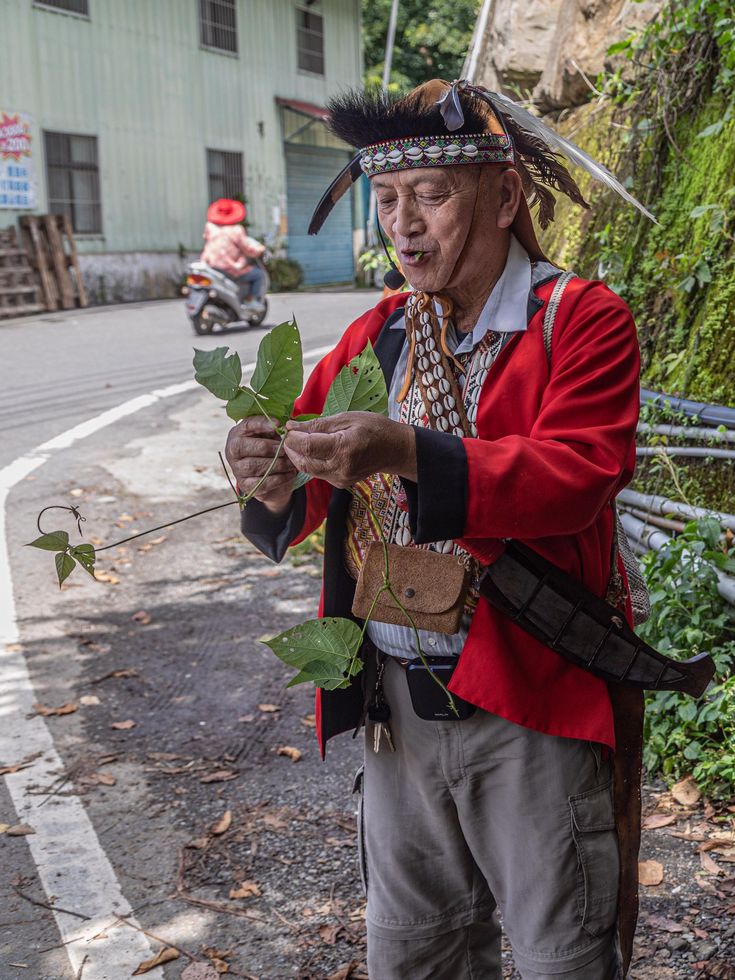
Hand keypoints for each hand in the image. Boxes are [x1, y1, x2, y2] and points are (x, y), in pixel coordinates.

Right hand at [225, 417, 296, 512]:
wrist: (268, 473)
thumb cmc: (268, 446)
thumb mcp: (269, 434)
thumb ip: (272, 429)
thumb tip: (283, 428)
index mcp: (237, 434)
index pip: (246, 425)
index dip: (262, 424)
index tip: (278, 425)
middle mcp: (231, 451)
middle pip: (245, 447)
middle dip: (268, 447)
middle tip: (285, 449)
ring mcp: (237, 470)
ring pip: (254, 466)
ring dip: (276, 464)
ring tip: (291, 462)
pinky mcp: (245, 486)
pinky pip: (261, 483)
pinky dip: (279, 478)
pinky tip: (289, 473)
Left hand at [284, 412, 416, 488]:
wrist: (394, 449)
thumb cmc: (374, 428)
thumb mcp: (346, 418)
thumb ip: (317, 424)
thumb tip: (292, 426)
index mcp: (343, 449)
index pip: (307, 446)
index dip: (292, 438)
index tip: (287, 428)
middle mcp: (340, 468)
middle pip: (303, 462)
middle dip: (290, 449)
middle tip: (288, 435)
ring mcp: (340, 479)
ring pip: (307, 470)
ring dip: (297, 456)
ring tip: (297, 441)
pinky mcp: (340, 483)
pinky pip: (317, 473)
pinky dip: (309, 461)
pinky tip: (310, 450)